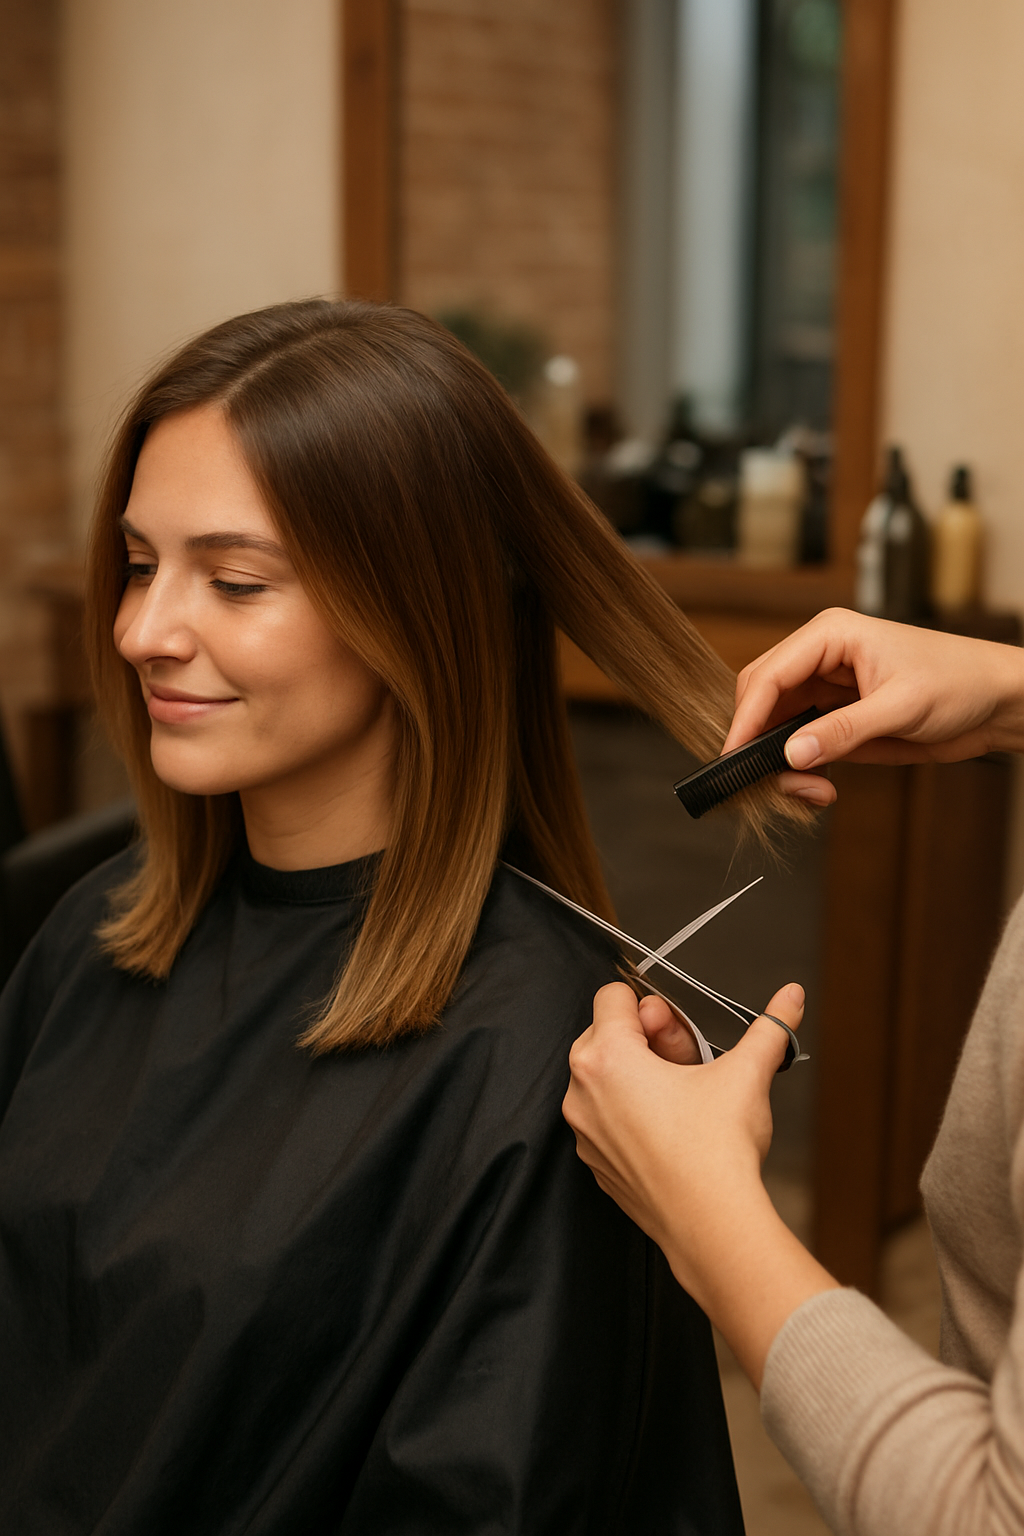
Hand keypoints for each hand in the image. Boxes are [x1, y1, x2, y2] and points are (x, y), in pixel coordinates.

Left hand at [564, 981, 836, 1386]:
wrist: (713, 1225)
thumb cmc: (719, 1149)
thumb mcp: (747, 1073)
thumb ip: (769, 1025)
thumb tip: (790, 996)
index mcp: (606, 1057)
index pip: (612, 996)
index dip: (653, 1007)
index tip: (678, 1033)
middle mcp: (582, 1091)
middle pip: (606, 1035)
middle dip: (648, 1040)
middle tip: (687, 1064)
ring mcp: (584, 1131)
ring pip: (604, 1078)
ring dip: (638, 1076)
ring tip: (683, 1097)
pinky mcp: (595, 1163)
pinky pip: (605, 1119)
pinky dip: (630, 1115)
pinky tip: (672, 1130)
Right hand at [721, 608, 1023, 806]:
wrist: (998, 702)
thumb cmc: (960, 683)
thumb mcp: (900, 707)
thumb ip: (842, 731)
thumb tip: (792, 754)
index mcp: (831, 635)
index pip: (768, 676)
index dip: (746, 718)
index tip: (734, 755)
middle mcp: (821, 658)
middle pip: (762, 700)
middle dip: (762, 744)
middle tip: (776, 784)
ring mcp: (827, 688)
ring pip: (777, 727)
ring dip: (783, 764)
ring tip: (812, 792)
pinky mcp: (837, 717)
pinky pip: (800, 745)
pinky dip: (801, 770)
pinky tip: (819, 787)